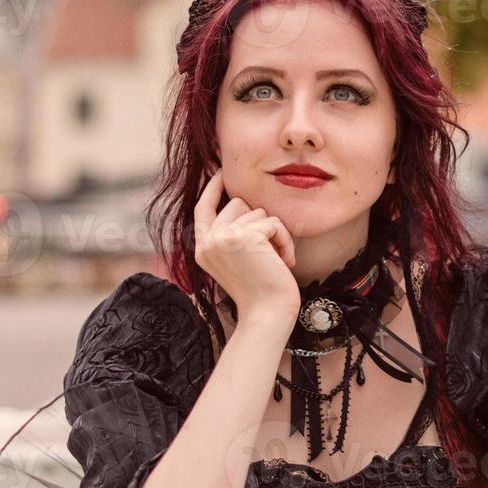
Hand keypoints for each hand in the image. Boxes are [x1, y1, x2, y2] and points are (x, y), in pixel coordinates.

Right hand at [193, 168, 299, 321]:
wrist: (267, 314)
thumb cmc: (261, 291)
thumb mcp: (238, 261)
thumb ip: (232, 236)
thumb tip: (242, 203)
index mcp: (203, 249)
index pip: (203, 208)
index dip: (212, 188)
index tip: (222, 173)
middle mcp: (208, 242)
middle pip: (236, 204)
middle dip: (259, 222)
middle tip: (270, 251)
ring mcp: (222, 238)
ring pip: (257, 211)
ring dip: (275, 233)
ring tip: (277, 260)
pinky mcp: (241, 237)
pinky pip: (272, 222)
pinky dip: (284, 239)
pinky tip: (284, 261)